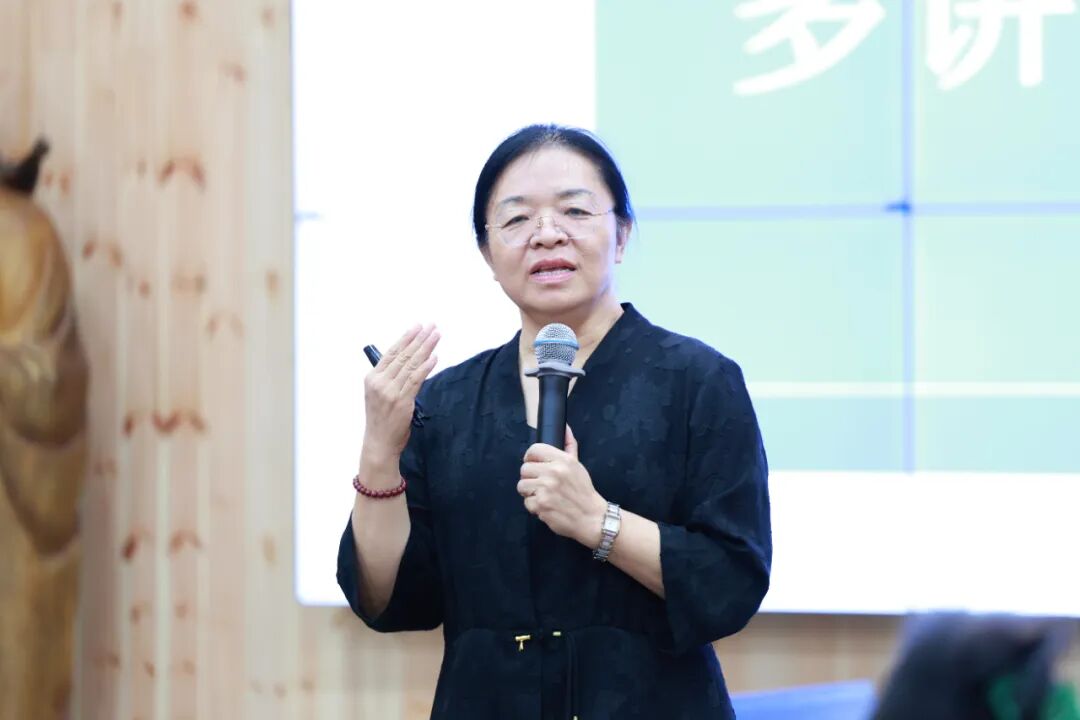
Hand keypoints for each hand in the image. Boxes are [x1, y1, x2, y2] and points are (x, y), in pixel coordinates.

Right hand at [361, 324, 439, 460]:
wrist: (379, 443)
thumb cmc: (381, 420)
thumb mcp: (379, 395)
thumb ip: (390, 378)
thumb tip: (408, 361)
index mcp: (372, 378)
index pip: (391, 353)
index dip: (406, 338)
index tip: (417, 327)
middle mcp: (380, 382)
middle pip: (403, 355)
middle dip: (419, 339)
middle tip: (431, 327)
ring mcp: (390, 391)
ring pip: (410, 364)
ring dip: (425, 348)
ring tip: (436, 336)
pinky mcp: (402, 401)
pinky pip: (416, 379)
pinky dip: (425, 367)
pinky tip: (434, 357)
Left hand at [517, 425, 607, 548]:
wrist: (591, 517)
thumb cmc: (583, 491)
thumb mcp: (578, 466)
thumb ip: (569, 446)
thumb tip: (566, 428)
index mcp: (563, 460)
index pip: (534, 450)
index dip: (530, 458)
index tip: (534, 465)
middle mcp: (553, 472)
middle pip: (524, 469)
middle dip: (530, 478)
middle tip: (541, 484)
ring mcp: (546, 489)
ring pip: (522, 486)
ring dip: (530, 493)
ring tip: (543, 496)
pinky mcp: (541, 505)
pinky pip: (527, 503)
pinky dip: (534, 507)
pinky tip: (547, 507)